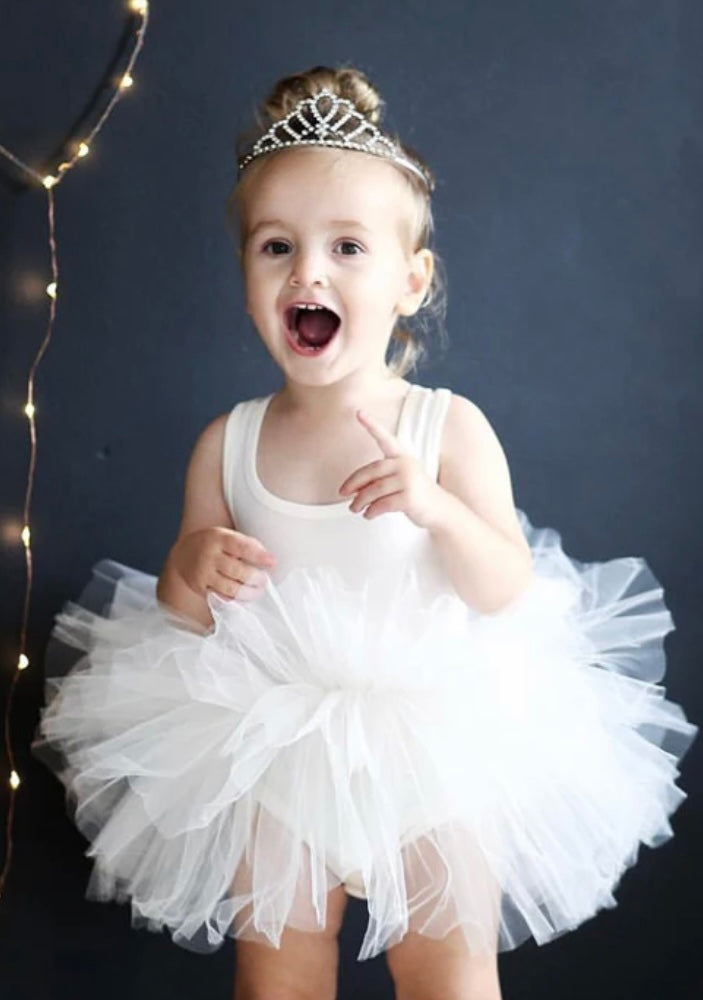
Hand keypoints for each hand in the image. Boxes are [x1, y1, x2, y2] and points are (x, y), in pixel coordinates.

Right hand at [168, 526, 275, 602]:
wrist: (183, 554)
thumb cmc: (212, 544)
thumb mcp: (225, 535)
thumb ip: (244, 545)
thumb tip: (267, 559)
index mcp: (219, 538)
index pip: (241, 547)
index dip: (259, 555)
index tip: (272, 562)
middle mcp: (210, 556)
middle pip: (237, 570)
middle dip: (256, 578)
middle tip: (264, 580)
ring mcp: (204, 573)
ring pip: (230, 588)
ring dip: (248, 592)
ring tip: (257, 590)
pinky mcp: (201, 587)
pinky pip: (221, 597)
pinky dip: (235, 599)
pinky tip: (244, 597)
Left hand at [338, 409, 444, 528]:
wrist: (441, 511)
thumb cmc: (416, 495)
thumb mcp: (401, 479)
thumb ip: (379, 479)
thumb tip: (352, 489)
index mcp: (403, 457)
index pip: (385, 438)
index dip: (371, 425)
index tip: (358, 413)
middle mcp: (406, 465)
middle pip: (372, 471)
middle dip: (353, 482)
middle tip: (342, 493)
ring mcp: (409, 481)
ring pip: (374, 490)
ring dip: (360, 501)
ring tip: (354, 508)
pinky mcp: (409, 498)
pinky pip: (382, 504)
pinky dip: (371, 511)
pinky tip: (368, 514)